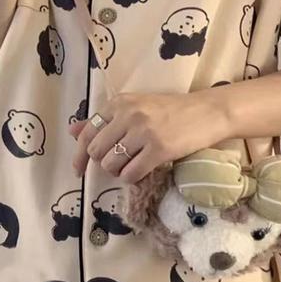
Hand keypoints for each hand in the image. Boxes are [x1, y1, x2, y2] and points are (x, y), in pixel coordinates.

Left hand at [68, 91, 231, 183]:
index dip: (79, 155)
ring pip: (111, 164)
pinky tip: (140, 172)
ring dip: (118, 171)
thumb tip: (72, 131)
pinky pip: (131, 173)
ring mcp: (143, 131)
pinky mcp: (159, 148)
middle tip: (117, 164)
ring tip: (131, 166)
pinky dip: (131, 178)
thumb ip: (102, 120)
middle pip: (96, 151)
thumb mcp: (133, 107)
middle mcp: (127, 115)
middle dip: (103, 163)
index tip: (78, 170)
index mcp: (118, 103)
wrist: (208, 111)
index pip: (87, 133)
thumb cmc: (169, 110)